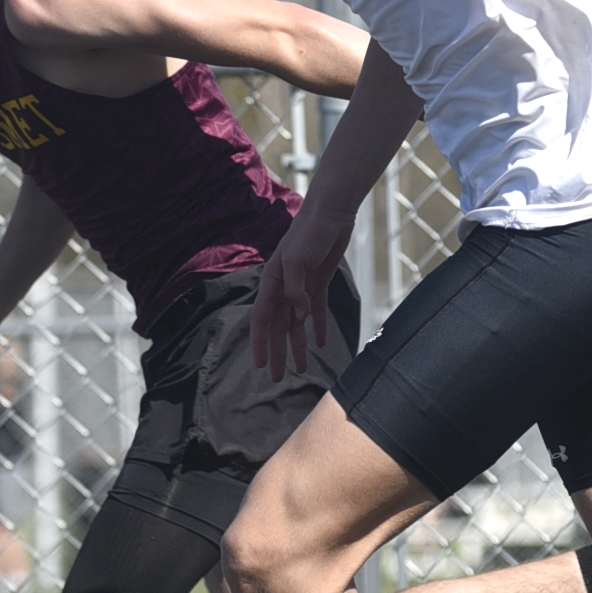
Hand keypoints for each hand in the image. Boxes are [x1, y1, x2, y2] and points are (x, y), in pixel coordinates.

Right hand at [252, 201, 352, 379]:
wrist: (330, 213)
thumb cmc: (310, 232)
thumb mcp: (298, 259)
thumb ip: (296, 288)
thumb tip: (300, 315)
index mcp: (273, 283)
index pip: (262, 320)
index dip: (261, 344)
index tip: (261, 366)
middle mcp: (284, 288)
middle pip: (279, 328)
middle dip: (278, 353)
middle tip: (279, 378)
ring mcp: (301, 287)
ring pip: (297, 324)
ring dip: (298, 345)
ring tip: (301, 368)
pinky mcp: (319, 283)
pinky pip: (317, 311)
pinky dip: (318, 327)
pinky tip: (319, 343)